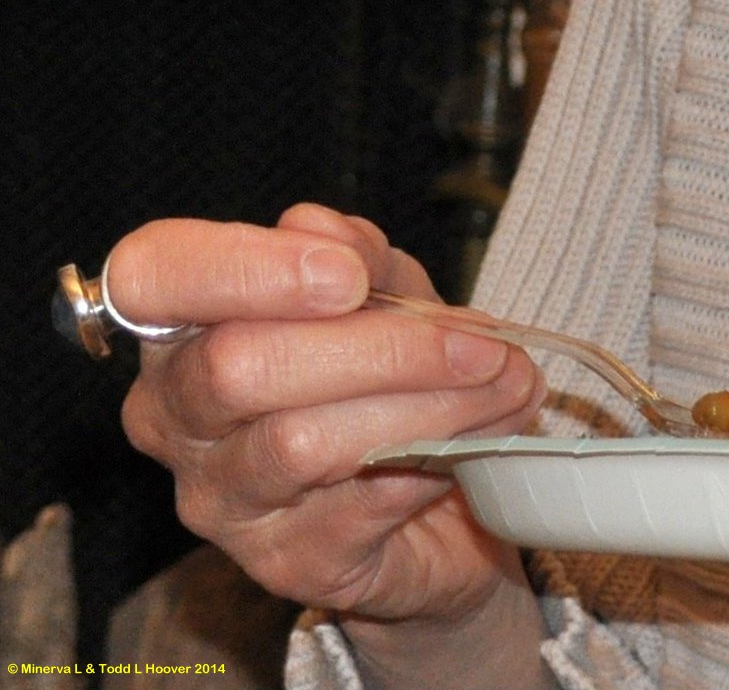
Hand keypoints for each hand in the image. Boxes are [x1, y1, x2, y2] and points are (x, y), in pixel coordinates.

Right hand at [115, 204, 549, 683]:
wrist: (443, 501)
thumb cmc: (390, 371)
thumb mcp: (386, 287)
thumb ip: (354, 252)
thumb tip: (324, 236)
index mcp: (184, 327)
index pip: (150, 275)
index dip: (241, 267)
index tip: (346, 274)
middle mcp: (176, 416)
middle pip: (236, 367)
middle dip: (377, 345)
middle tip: (476, 340)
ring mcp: (220, 500)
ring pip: (301, 441)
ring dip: (427, 403)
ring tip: (507, 382)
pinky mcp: (283, 564)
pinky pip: (356, 504)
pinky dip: (437, 457)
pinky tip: (483, 434)